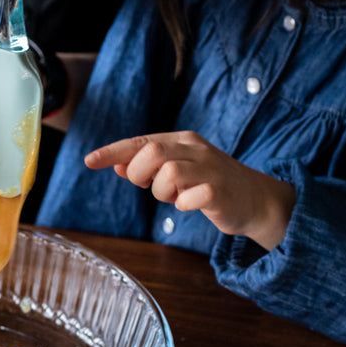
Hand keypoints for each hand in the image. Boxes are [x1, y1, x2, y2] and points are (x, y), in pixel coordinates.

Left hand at [85, 131, 295, 250]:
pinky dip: (183, 204)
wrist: (256, 200)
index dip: (113, 151)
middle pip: (152, 152)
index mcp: (182, 141)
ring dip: (162, 192)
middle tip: (149, 186)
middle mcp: (195, 150)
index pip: (140, 141)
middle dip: (139, 174)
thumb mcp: (177, 170)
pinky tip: (190, 205)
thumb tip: (116, 164)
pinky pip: (192, 197)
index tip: (89, 160)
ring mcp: (210, 169)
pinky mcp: (221, 192)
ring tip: (175, 198)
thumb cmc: (209, 184)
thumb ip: (148, 166)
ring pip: (169, 173)